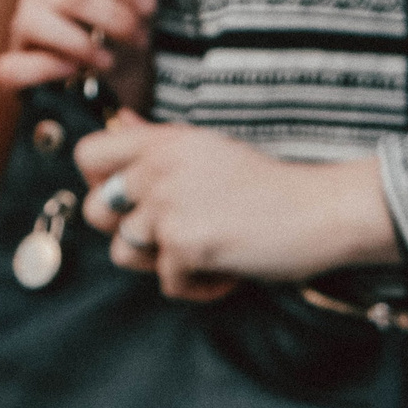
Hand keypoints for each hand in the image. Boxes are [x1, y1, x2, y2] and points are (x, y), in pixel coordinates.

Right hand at [0, 0, 156, 108]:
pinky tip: (72, 70)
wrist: (111, 82)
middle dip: (113, 18)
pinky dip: (45, 68)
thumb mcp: (133, 7)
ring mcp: (25, 26)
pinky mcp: (14, 65)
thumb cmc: (116, 38)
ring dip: (81, 45)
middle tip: (136, 37)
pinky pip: (14, 65)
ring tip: (108, 60)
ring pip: (35, 20)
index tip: (148, 6)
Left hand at [70, 115, 398, 299]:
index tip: (129, 196)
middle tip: (172, 231)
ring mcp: (170, 207)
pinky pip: (168, 283)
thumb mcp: (209, 149)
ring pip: (123, 253)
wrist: (320, 210)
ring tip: (202, 250)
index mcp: (164, 141)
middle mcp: (159, 169)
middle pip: (95, 212)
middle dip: (128, 231)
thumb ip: (157, 140)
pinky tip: (229, 267)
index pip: (87, 154)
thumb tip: (120, 121)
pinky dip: (199, 285)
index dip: (96, 181)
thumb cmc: (269, 183)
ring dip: (161, 261)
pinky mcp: (185, 245)